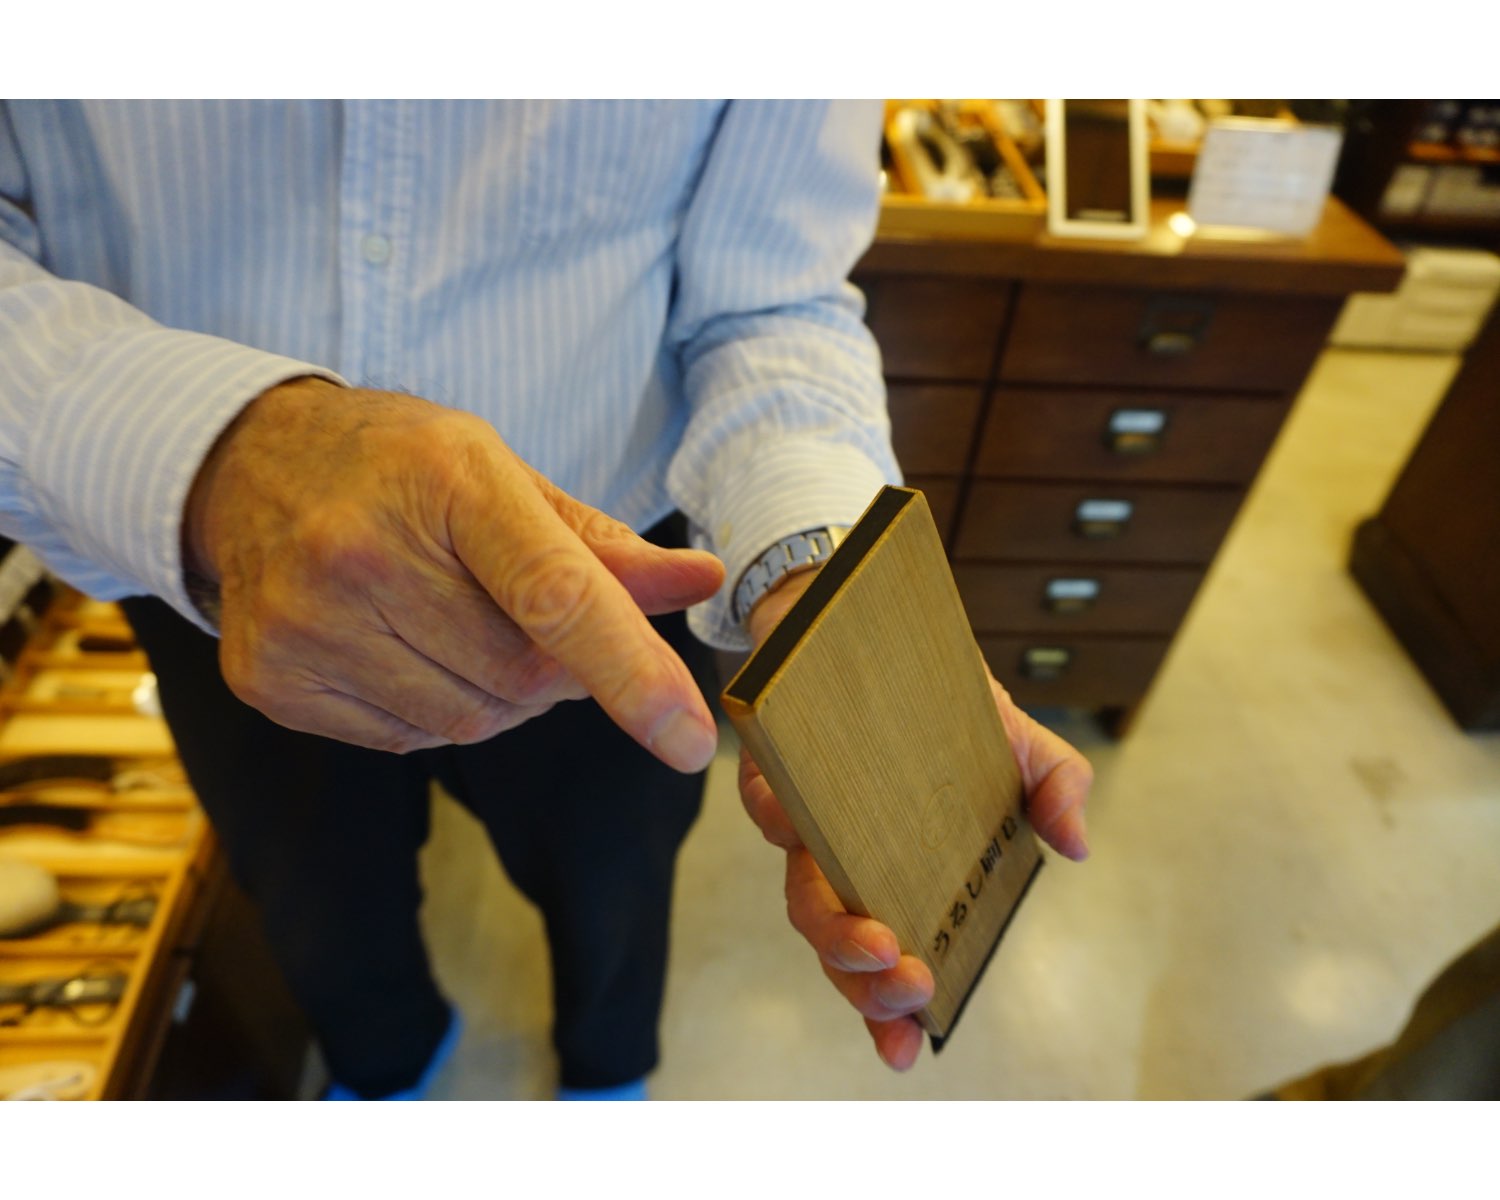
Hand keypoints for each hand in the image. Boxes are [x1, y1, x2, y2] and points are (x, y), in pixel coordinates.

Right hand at [185, 378, 724, 767]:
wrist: (249, 469)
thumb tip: (703, 580)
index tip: (691, 741)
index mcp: (447, 482)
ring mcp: (306, 622)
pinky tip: (411, 649)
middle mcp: (363, 552)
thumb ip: (605, 544)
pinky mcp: (270, 679)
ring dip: (503, 696)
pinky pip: (408, 740)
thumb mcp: (504, 474)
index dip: (632, 673)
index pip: (554, 595)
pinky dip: (438, 710)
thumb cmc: (401, 466)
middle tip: (539, 623)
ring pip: (471, 721)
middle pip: (523, 676)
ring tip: (465, 624)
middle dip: (562, 671)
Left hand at [739, 570, 1092, 1069]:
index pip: (888, 952)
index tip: (906, 1050)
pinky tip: (800, 821)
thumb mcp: (1011, 738)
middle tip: (908, 983)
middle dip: (865, 979)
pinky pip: (765, 804)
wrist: (868, 619)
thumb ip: (1053, 788)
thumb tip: (1076, 846)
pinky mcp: (771, 765)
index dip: (887, 1011)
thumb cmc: (937, 697)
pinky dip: (780, 816)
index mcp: (899, 866)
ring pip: (801, 890)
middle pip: (837, 938)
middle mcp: (847, 854)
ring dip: (832, 924)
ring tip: (873, 937)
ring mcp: (807, 815)